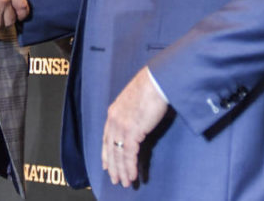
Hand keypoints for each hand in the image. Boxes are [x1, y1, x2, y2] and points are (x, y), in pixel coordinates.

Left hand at [102, 68, 168, 187]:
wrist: (157, 81)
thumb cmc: (152, 87)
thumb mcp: (136, 100)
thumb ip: (133, 113)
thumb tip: (139, 122)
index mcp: (114, 111)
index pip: (106, 137)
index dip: (106, 153)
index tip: (106, 164)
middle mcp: (114, 119)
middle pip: (110, 148)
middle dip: (113, 166)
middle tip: (115, 179)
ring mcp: (121, 125)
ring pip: (118, 154)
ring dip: (122, 171)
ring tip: (125, 183)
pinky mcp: (132, 131)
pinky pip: (129, 154)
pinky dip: (130, 167)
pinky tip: (133, 176)